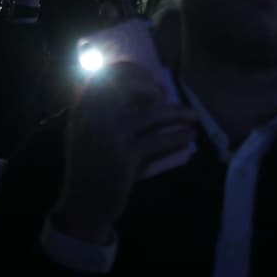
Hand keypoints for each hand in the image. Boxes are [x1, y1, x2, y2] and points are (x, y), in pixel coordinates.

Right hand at [52, 62, 200, 243]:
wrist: (83, 205)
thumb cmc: (92, 169)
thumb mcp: (88, 135)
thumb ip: (103, 113)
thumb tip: (142, 95)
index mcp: (83, 109)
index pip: (106, 75)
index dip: (131, 72)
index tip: (150, 81)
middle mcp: (93, 116)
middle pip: (131, 88)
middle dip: (154, 88)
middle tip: (167, 96)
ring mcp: (110, 134)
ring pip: (152, 114)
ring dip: (177, 113)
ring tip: (193, 117)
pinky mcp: (125, 155)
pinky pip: (159, 141)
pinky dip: (178, 137)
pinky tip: (189, 138)